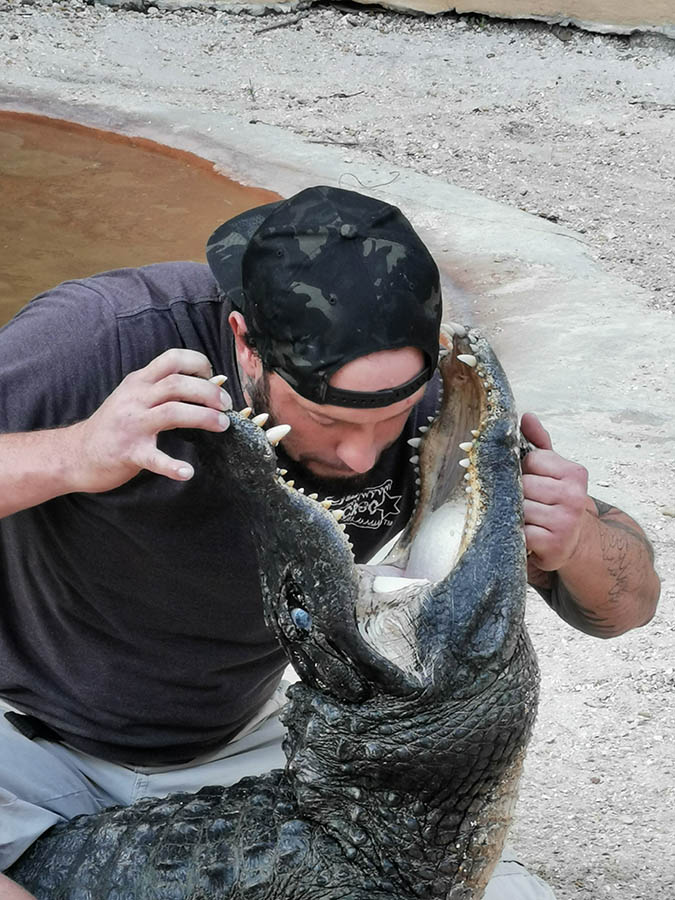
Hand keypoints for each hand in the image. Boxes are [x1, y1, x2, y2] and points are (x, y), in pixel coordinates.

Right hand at [73, 349, 231, 490]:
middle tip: (226, 405)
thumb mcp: (135, 397)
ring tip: (222, 425)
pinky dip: (173, 466)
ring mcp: (131, 425)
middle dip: (209, 392)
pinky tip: (187, 473)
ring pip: (173, 412)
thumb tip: (209, 385)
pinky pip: (155, 458)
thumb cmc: (114, 425)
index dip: (198, 363)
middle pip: (178, 383)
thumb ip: (164, 390)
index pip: (172, 359)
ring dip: (203, 417)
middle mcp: (135, 398)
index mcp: (139, 381)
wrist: (76, 453)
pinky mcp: (129, 452)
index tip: (214, 378)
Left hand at [521, 412, 588, 572]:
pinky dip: (517, 533)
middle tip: (524, 502)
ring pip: (520, 508)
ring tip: (526, 517)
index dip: (523, 470)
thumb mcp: (552, 471)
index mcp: (574, 474)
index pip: (532, 460)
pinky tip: (527, 533)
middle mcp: (574, 496)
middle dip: (517, 493)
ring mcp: (566, 522)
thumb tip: (527, 416)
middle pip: (523, 485)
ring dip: (515, 513)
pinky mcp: (554, 545)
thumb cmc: (557, 502)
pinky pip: (521, 532)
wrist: (576, 542)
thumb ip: (539, 444)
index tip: (530, 480)